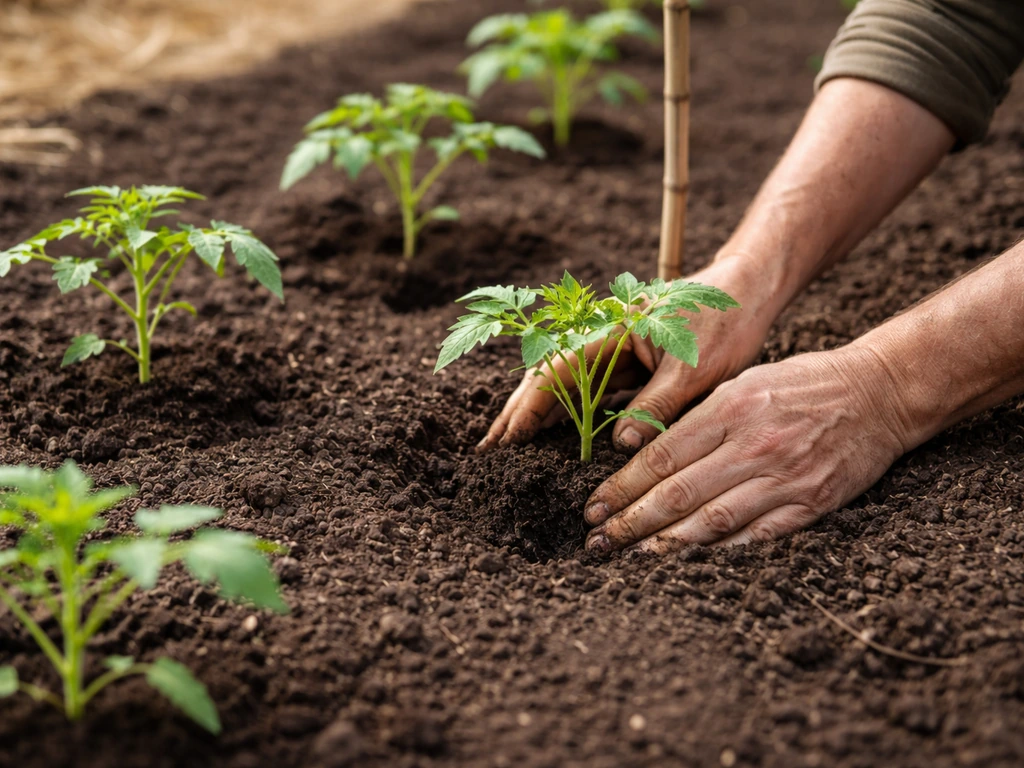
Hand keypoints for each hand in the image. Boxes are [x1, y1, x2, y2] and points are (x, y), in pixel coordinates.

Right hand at [477, 257, 781, 452]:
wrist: (749, 291)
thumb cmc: (725, 321)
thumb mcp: (696, 368)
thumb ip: (658, 406)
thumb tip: (622, 446)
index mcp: (612, 331)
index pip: (556, 371)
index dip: (528, 407)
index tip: (506, 440)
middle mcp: (605, 340)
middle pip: (548, 378)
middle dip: (517, 414)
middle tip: (488, 452)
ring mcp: (615, 354)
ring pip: (565, 389)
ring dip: (537, 418)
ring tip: (508, 451)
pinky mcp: (630, 367)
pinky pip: (591, 395)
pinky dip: (568, 417)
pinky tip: (552, 441)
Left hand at [583, 344, 913, 551]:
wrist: (878, 392)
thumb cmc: (802, 384)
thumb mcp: (744, 383)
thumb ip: (699, 419)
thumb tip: (648, 454)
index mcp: (730, 409)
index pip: (661, 457)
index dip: (622, 487)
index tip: (593, 507)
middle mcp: (753, 445)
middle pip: (678, 493)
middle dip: (630, 521)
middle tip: (598, 541)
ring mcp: (784, 477)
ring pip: (713, 520)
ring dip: (667, 544)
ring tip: (633, 557)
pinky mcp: (812, 503)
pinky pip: (758, 536)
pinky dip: (721, 553)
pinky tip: (691, 563)